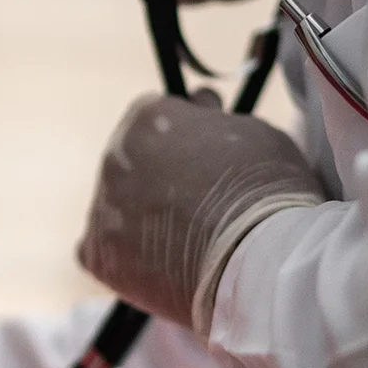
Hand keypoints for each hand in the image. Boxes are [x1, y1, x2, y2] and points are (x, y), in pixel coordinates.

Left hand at [78, 92, 324, 337]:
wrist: (258, 263)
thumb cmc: (266, 191)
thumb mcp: (252, 131)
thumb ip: (212, 119)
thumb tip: (199, 104)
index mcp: (146, 119)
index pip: (154, 116)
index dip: (181, 135)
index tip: (204, 153)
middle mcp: (114, 159)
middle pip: (131, 161)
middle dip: (160, 176)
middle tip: (201, 203)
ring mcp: (103, 210)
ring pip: (117, 208)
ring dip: (143, 217)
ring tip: (188, 240)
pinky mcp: (101, 259)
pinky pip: (103, 252)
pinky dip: (127, 258)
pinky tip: (160, 264)